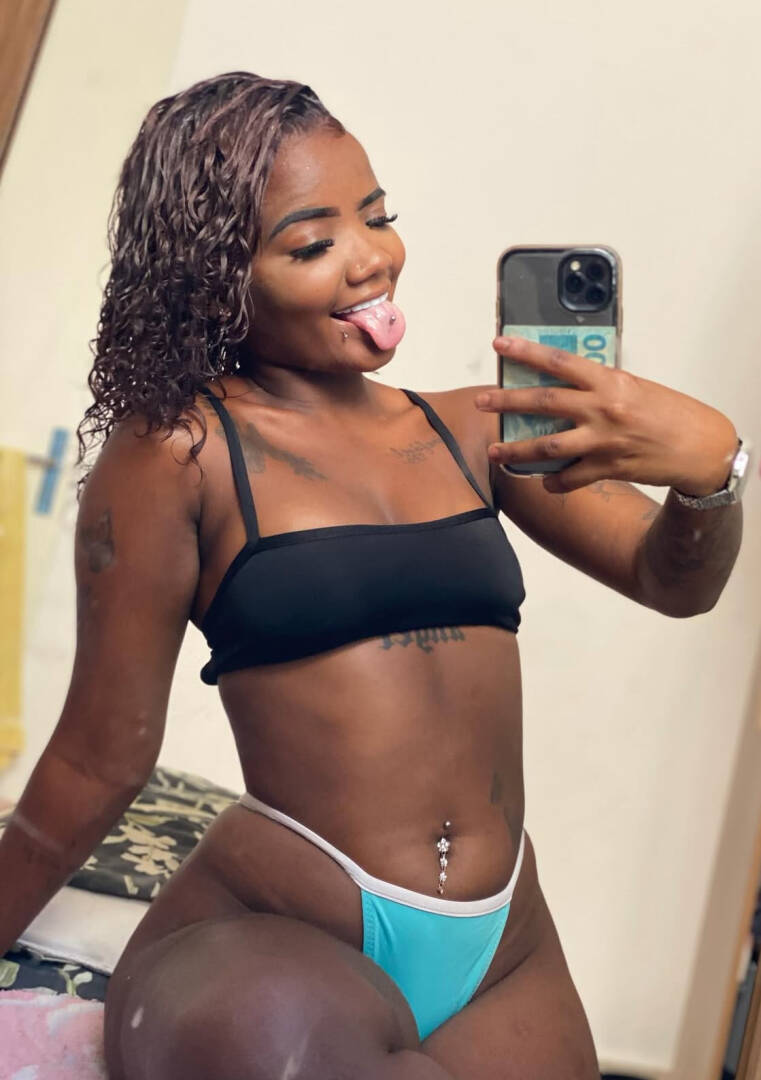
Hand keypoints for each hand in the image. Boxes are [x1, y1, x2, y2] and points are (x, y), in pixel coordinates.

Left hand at [474, 336, 738, 494]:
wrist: (700, 446)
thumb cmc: (670, 413)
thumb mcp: (634, 387)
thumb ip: (600, 386)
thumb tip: (568, 385)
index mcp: (609, 381)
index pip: (559, 361)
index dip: (526, 352)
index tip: (501, 345)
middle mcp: (603, 409)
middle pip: (543, 403)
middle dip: (507, 402)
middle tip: (482, 401)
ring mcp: (603, 441)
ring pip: (547, 446)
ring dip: (515, 450)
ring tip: (495, 451)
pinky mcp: (608, 468)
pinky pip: (569, 478)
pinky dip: (553, 481)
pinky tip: (543, 481)